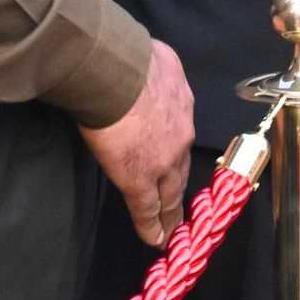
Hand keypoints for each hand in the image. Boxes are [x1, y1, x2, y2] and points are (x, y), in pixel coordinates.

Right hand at [83, 39, 194, 246]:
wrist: (117, 75)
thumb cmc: (131, 60)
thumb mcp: (158, 60)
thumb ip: (159, 71)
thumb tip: (153, 63)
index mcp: (181, 106)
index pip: (180, 136)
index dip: (178, 155)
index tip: (178, 167)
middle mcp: (179, 135)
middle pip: (181, 169)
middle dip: (180, 190)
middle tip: (180, 209)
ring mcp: (162, 161)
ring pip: (169, 193)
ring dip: (170, 212)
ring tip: (171, 230)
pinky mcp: (139, 179)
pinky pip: (147, 209)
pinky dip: (151, 226)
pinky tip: (154, 240)